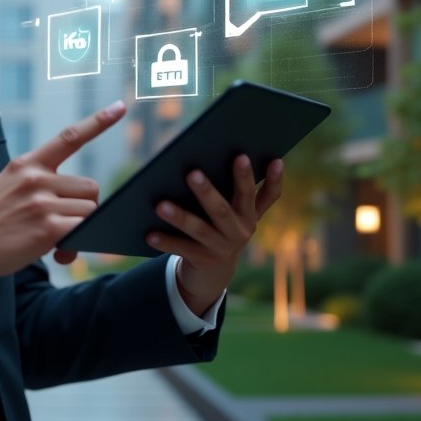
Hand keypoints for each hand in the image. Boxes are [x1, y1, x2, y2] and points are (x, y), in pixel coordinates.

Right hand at [0, 101, 126, 285]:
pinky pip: (82, 231)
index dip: (98, 122)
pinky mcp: (47, 229)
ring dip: (79, 228)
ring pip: (89, 211)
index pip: (70, 137)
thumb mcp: (8, 186)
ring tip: (55, 242)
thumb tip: (77, 204)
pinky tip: (58, 254)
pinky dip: (76, 245)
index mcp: (26, 164)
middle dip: (84, 207)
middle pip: (90, 187)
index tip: (120, 107)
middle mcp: (36, 178)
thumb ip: (40, 185)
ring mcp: (42, 202)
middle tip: (64, 223)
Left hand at [145, 156, 282, 315]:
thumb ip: (236, 187)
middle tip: (192, 174)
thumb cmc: (222, 222)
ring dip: (180, 217)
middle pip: (222, 210)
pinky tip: (150, 234)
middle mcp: (241, 231)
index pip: (265, 195)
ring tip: (160, 205)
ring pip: (199, 229)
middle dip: (207, 192)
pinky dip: (166, 241)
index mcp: (250, 213)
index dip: (270, 178)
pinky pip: (182, 248)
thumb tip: (214, 151)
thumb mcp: (236, 209)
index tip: (252, 157)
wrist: (215, 269)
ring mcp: (222, 247)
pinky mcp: (203, 260)